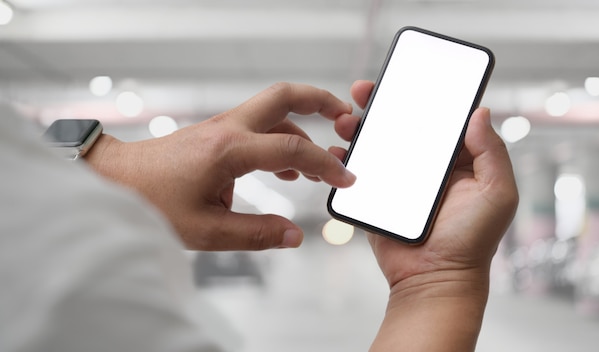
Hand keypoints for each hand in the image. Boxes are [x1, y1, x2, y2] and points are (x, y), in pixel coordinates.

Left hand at [86, 83, 355, 250]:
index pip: (291, 148)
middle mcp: (229, 129)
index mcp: (229, 150)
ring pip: (273, 111)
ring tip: (321, 160)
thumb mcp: (206, 230)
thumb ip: (255, 234)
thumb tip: (293, 236)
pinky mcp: (217, 135)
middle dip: (320, 101)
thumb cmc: (150, 202)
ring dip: (303, 126)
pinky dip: (281, 140)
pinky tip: (287, 173)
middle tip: (345, 117)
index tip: (345, 177)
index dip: (324, 164)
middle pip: (284, 96)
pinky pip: (259, 128)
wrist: (116, 181)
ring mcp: (222, 127)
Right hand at [333, 80, 518, 350]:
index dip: (423, 95)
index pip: (439, 118)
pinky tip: (337, 149)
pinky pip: (359, 172)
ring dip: (360, 127)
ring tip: (346, 120)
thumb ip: (492, 152)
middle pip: (403, 125)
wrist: (434, 279)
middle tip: (364, 90)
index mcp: (457, 159)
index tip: (406, 77)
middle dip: (382, 104)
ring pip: (377, 144)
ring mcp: (400, 180)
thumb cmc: (471, 241)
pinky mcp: (378, 196)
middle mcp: (427, 166)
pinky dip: (345, 158)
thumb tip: (480, 112)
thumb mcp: (496, 193)